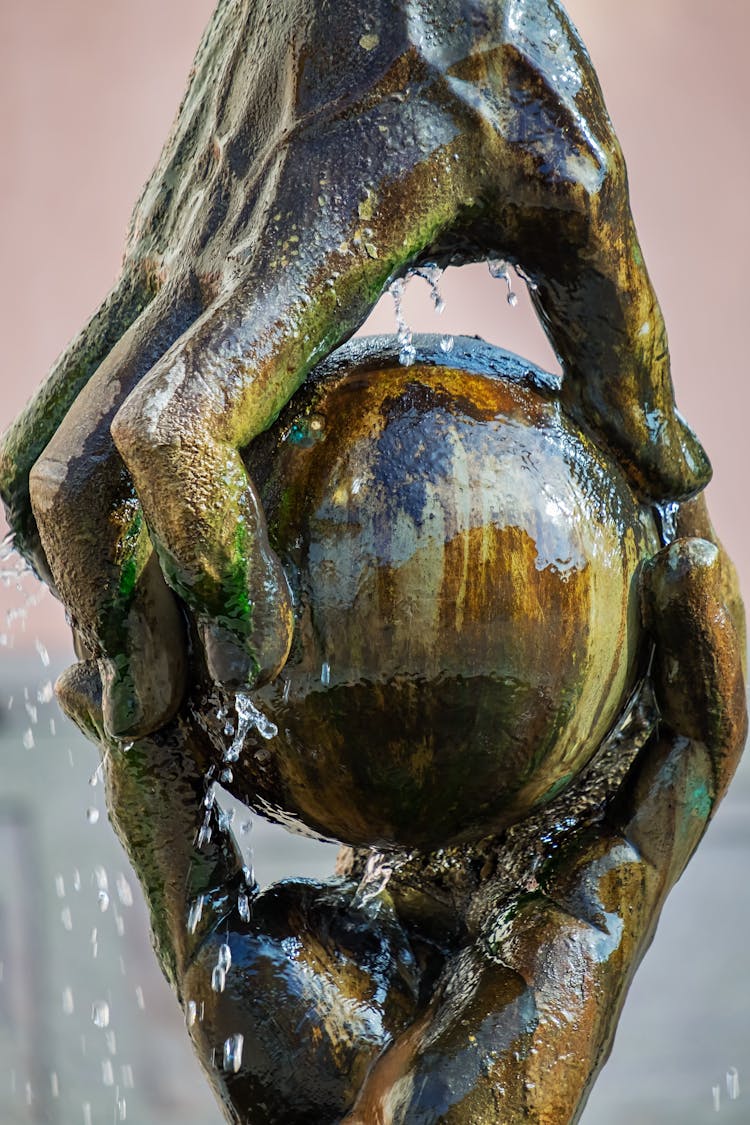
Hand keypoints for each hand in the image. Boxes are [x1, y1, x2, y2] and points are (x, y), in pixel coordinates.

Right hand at [0, 0, 710, 739]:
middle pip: (81, 467)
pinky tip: (124, 550)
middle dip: (112, 608)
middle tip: (170, 714)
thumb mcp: (579, 185)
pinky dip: (73, 489)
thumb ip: (627, 336)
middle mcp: (197, 263)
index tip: (259, 647)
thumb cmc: (486, 39)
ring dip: (71, 563)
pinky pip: (72, 390)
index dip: (199, 549)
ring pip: (46, 436)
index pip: (184, 423)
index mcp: (305, 250)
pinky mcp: (151, 255)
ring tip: (129, 659)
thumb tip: (676, 475)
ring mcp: (155, 258)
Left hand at [54, 495, 744, 1122]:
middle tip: (605, 476)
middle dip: (619, 583)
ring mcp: (603, 859)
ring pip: (676, 707)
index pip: (500, 702)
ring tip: (678, 500)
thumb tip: (93, 685)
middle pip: (600, 685)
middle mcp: (550, 836)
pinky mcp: (635, 885)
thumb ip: (168, 789)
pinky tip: (693, 575)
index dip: (508, 612)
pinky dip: (712, 665)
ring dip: (693, 605)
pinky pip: (697, 758)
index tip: (483, 504)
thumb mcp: (206, 894)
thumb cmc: (287, 1057)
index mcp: (472, 837)